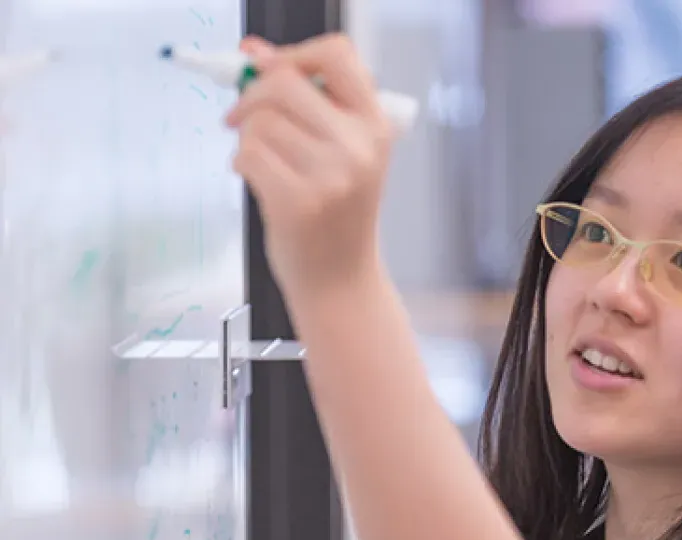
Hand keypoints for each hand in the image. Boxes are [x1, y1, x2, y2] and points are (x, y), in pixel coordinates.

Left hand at [226, 34, 392, 300]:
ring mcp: (330, 176)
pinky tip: (259, 181)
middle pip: (283, 83)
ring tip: (264, 163)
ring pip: (259, 122)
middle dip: (251, 96)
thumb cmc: (336, 215)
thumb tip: (254, 52)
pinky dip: (242, 164)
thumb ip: (305, 100)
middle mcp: (358, 148)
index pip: (338, 55)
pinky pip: (248, 154)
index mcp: (375, 127)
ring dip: (247, 138)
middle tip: (241, 116)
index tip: (274, 69)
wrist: (341, 280)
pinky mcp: (298, 201)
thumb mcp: (342, 152)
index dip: (296, 54)